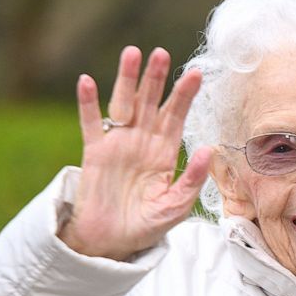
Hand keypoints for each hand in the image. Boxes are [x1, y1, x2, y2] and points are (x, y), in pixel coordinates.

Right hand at [59, 46, 211, 259]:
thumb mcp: (175, 206)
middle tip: (162, 53)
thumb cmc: (146, 226)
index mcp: (165, 153)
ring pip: (123, 104)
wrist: (112, 243)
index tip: (196, 74)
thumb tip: (209, 149)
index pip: (176, 117)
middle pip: (150, 102)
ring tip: (132, 53)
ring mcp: (118, 144)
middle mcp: (142, 142)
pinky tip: (87, 81)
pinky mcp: (95, 153)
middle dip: (156, 78)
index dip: (184, 95)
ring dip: (126, 79)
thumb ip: (192, 179)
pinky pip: (91, 124)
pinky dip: (88, 103)